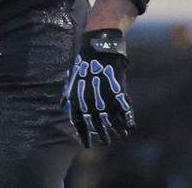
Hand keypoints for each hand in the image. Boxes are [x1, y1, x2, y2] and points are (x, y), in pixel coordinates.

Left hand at [65, 28, 135, 146]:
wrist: (99, 45)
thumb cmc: (85, 61)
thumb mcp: (72, 76)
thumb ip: (68, 92)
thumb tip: (62, 105)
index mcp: (76, 96)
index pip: (78, 121)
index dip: (83, 135)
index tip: (87, 145)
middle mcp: (89, 98)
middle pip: (95, 124)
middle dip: (101, 135)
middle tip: (106, 142)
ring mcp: (104, 95)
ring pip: (111, 120)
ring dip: (116, 130)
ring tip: (119, 136)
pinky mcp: (117, 91)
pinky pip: (123, 110)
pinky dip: (127, 120)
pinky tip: (129, 127)